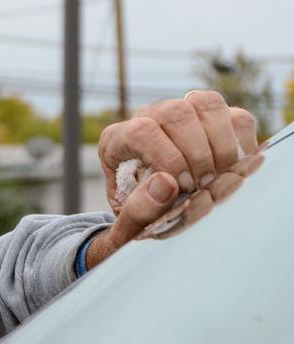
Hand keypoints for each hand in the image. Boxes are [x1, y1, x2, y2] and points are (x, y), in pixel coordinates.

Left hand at [89, 92, 258, 267]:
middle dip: (197, 154)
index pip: (141, 132)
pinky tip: (232, 170)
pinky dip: (242, 144)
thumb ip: (140, 211)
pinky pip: (238, 117)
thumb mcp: (130, 223)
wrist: (160, 211)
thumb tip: (166, 184)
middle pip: (176, 113)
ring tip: (218, 178)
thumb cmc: (140, 216)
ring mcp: (183, 111)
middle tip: (203, 186)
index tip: (182, 186)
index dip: (167, 158)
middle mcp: (148, 117)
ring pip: (208, 105)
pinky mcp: (216, 119)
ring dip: (221, 146)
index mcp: (117, 141)